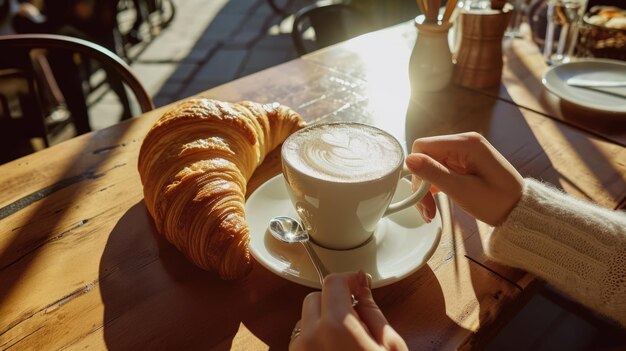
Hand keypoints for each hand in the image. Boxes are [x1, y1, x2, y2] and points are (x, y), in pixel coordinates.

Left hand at [290, 272, 406, 350]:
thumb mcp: (390, 346)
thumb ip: (373, 311)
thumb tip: (362, 286)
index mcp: (336, 327)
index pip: (333, 282)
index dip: (350, 279)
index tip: (360, 284)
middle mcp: (310, 337)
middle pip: (315, 298)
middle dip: (334, 300)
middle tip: (358, 317)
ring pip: (306, 319)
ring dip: (324, 320)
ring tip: (348, 340)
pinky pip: (303, 339)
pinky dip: (317, 338)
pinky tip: (337, 350)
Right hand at [406, 132, 522, 225]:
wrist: (521, 211)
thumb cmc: (497, 202)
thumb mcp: (462, 190)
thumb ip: (434, 173)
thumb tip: (409, 160)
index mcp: (466, 143)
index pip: (423, 147)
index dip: (417, 170)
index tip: (420, 196)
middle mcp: (464, 142)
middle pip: (426, 157)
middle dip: (422, 184)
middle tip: (426, 211)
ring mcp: (464, 152)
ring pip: (431, 165)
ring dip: (427, 189)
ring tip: (431, 213)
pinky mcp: (464, 163)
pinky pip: (441, 170)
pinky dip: (435, 187)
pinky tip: (436, 204)